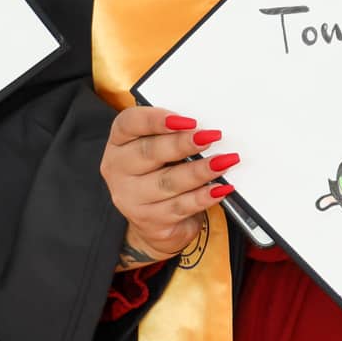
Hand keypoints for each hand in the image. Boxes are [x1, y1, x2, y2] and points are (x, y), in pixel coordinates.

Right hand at [103, 106, 230, 267]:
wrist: (154, 221)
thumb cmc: (159, 173)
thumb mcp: (159, 150)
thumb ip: (173, 136)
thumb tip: (205, 129)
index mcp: (119, 142)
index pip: (129, 123)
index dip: (156, 119)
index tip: (185, 120)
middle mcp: (118, 169)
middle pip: (149, 152)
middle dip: (182, 144)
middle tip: (209, 137)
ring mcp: (131, 198)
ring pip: (168, 182)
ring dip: (199, 171)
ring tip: (223, 162)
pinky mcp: (149, 221)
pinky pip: (180, 207)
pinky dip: (202, 197)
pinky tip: (219, 189)